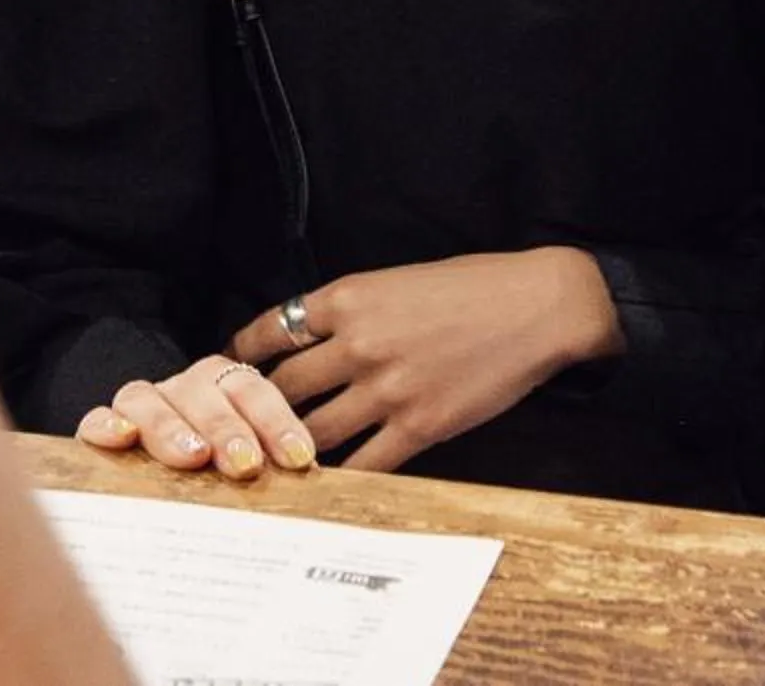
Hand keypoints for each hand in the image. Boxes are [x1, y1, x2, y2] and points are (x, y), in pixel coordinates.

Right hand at [79, 354, 320, 477]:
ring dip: (172, 426)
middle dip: (227, 427)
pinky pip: (96, 418)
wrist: (155, 482)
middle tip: (246, 465)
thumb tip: (318, 498)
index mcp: (226, 390)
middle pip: (204, 391)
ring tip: (193, 457)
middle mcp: (183, 391)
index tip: (298, 460)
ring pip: (148, 398)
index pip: (253, 392)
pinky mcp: (98, 430)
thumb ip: (277, 477)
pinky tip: (120, 439)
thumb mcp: (252, 474)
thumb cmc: (219, 482)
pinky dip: (106, 423)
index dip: (277, 422)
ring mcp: (140, 408)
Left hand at [227, 250, 624, 474]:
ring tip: (272, 461)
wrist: (536, 307)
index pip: (273, 328)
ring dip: (291, 446)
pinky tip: (327, 485)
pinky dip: (342, 477)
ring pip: (315, 429)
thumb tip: (315, 338)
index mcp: (349, 297)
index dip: (243, 352)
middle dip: (257, 407)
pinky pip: (364, 463)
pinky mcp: (419, 426)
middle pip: (284, 385)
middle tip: (239, 426)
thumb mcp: (397, 280)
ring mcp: (387, 389)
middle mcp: (359, 343)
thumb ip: (354, 310)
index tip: (229, 367)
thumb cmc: (472, 285)